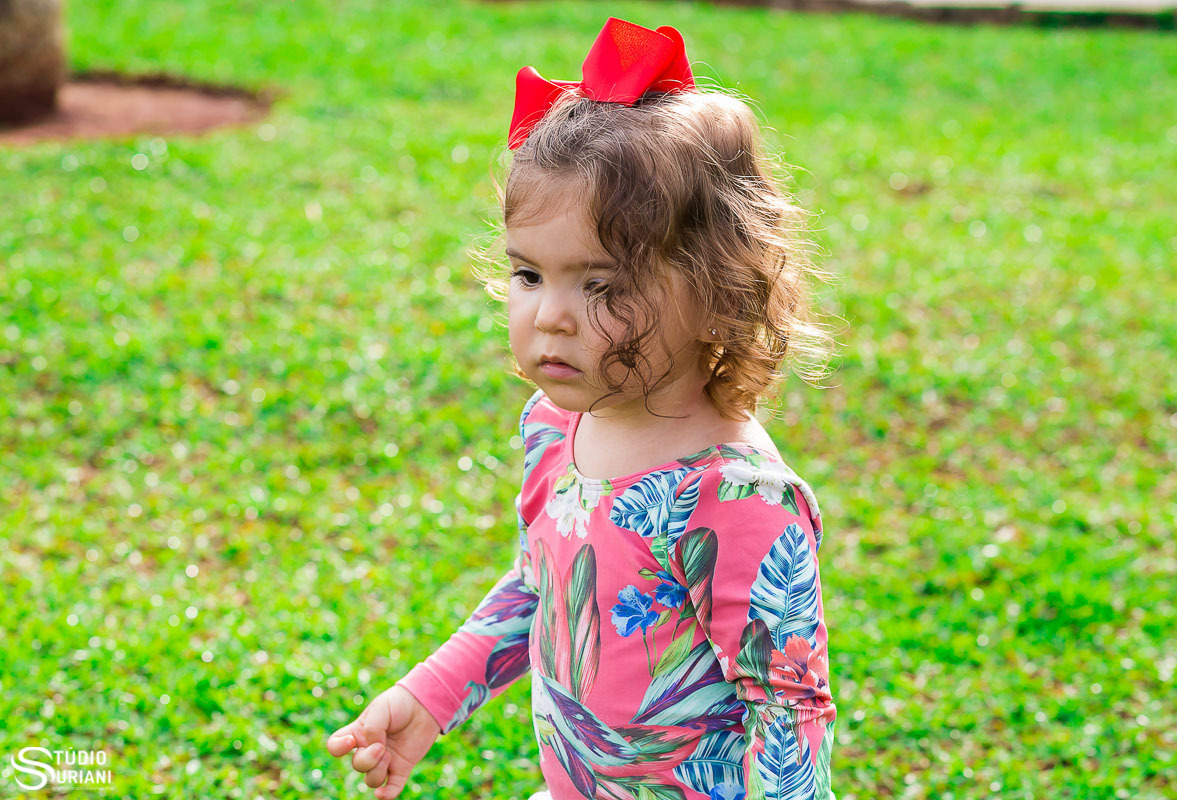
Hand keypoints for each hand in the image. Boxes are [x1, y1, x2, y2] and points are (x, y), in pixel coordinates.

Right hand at [326, 684, 441, 798]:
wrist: (424, 706)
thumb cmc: (399, 704)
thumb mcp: (381, 709)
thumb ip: (372, 728)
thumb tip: (374, 748)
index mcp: (358, 733)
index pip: (336, 746)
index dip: (338, 748)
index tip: (351, 742)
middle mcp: (368, 749)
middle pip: (357, 765)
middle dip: (368, 759)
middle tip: (382, 746)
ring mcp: (385, 760)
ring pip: (371, 780)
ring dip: (377, 771)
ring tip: (389, 755)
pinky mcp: (401, 768)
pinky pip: (391, 788)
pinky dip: (386, 794)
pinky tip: (383, 794)